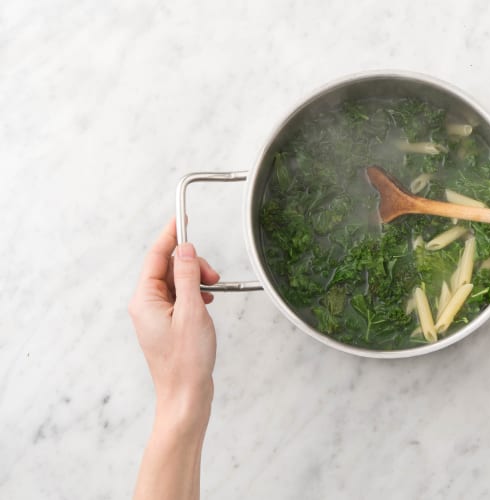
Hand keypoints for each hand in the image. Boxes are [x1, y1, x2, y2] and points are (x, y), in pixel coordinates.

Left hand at [128, 218, 219, 429]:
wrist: (185, 395)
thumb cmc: (187, 360)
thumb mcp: (192, 311)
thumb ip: (188, 276)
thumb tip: (184, 249)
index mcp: (144, 299)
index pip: (156, 256)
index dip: (170, 235)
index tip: (181, 218)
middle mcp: (146, 305)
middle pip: (167, 267)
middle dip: (191, 264)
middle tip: (212, 275)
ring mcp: (156, 316)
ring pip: (176, 282)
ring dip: (195, 279)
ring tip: (213, 289)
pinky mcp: (168, 325)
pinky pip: (180, 297)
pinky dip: (195, 293)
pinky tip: (207, 301)